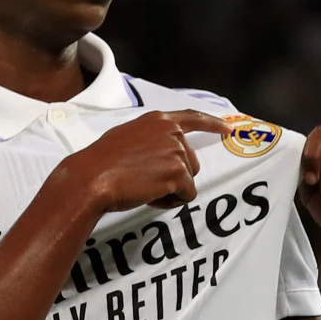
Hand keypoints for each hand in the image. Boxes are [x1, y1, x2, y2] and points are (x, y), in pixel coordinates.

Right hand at [61, 110, 231, 212]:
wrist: (92, 178)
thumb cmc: (101, 161)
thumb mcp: (126, 136)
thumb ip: (149, 138)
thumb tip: (156, 151)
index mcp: (158, 120)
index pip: (193, 117)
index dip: (213, 124)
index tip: (228, 129)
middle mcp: (172, 132)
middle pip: (190, 162)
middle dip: (174, 176)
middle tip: (144, 180)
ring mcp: (177, 152)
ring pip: (187, 181)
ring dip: (170, 190)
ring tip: (143, 187)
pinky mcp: (178, 173)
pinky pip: (185, 196)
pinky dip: (169, 202)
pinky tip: (148, 196)